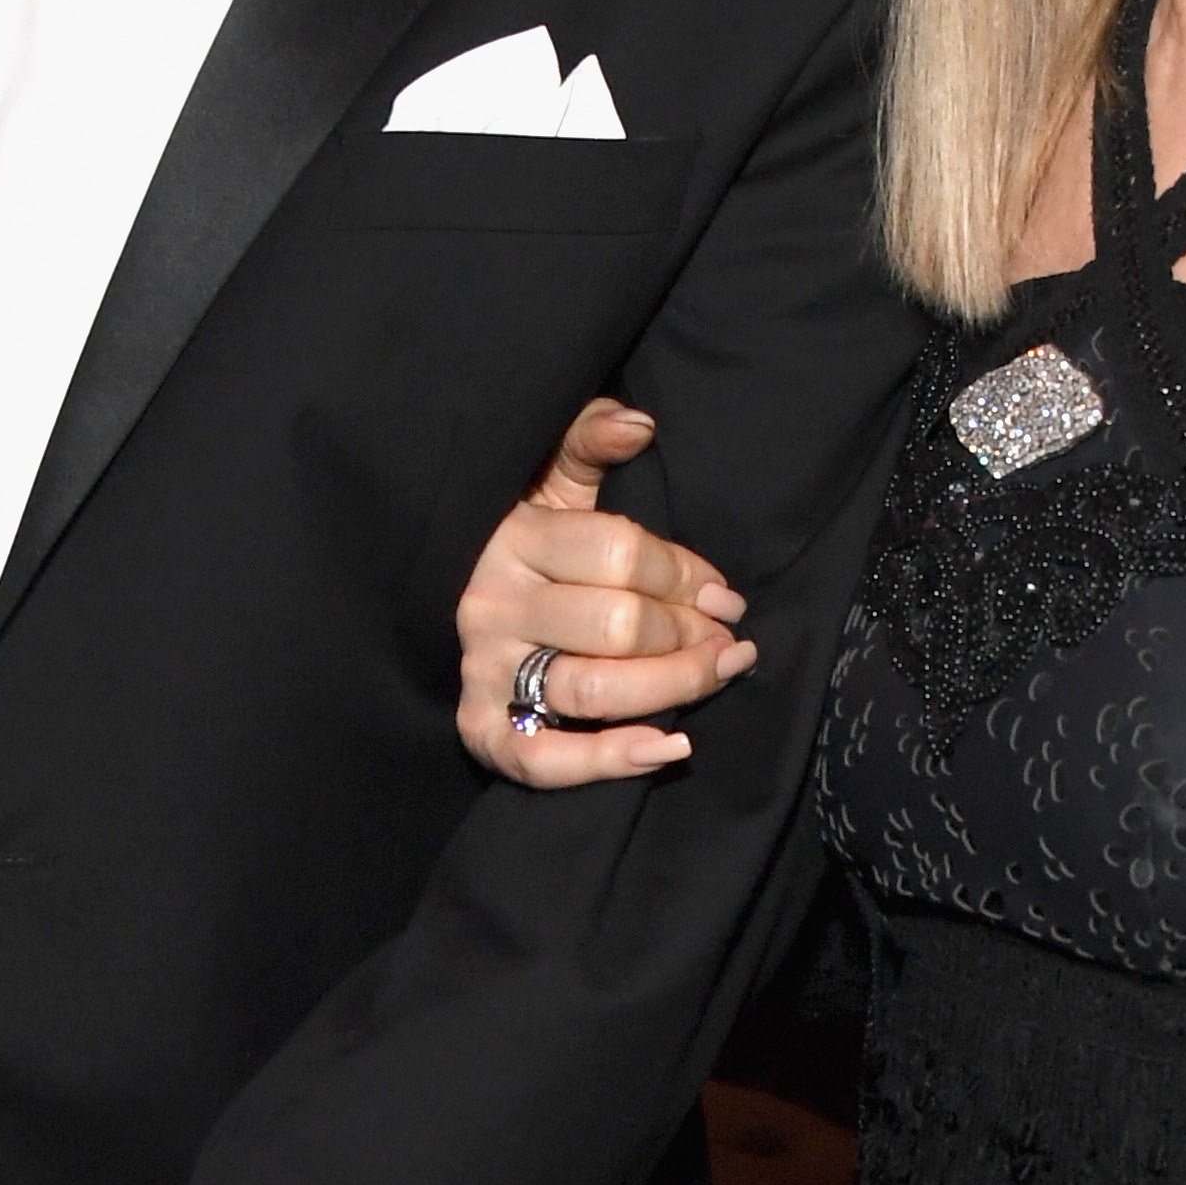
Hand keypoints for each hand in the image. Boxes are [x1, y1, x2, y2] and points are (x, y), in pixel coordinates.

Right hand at [454, 398, 753, 790]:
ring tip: (718, 676)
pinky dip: (610, 761)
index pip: (621, 556)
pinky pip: (544, 760)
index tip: (725, 595)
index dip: (688, 577)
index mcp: (514, 536)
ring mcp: (483, 669)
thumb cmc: (531, 542)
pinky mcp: (480, 729)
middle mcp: (491, 603)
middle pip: (618, 627)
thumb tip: (638, 422)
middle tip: (729, 643)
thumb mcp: (556, 480)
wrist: (455, 598)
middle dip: (690, 638)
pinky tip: (670, 748)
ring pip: (593, 690)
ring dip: (673, 690)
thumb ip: (591, 440)